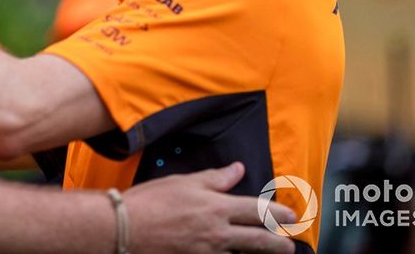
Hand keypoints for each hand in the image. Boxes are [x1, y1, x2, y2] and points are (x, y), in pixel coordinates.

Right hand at [125, 162, 296, 253]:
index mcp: (216, 208)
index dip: (277, 214)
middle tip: (289, 246)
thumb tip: (237, 170)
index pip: (257, 211)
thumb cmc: (151, 201)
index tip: (290, 216)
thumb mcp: (184, 182)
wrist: (124, 227)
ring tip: (265, 253)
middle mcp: (217, 234)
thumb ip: (215, 178)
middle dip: (278, 245)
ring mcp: (207, 253)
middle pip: (258, 242)